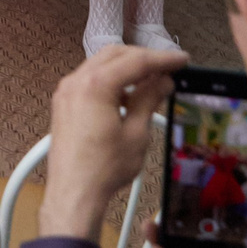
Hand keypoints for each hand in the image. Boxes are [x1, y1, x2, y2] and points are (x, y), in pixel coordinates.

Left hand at [31, 45, 185, 241]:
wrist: (74, 192)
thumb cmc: (103, 168)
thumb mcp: (136, 133)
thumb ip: (149, 101)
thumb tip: (163, 82)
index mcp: (95, 85)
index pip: (135, 61)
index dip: (162, 59)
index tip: (182, 60)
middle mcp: (76, 81)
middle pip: (115, 55)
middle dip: (143, 59)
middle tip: (169, 69)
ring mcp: (66, 91)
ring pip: (100, 65)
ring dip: (126, 69)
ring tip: (152, 82)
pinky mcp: (64, 102)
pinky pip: (89, 80)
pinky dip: (111, 81)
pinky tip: (128, 95)